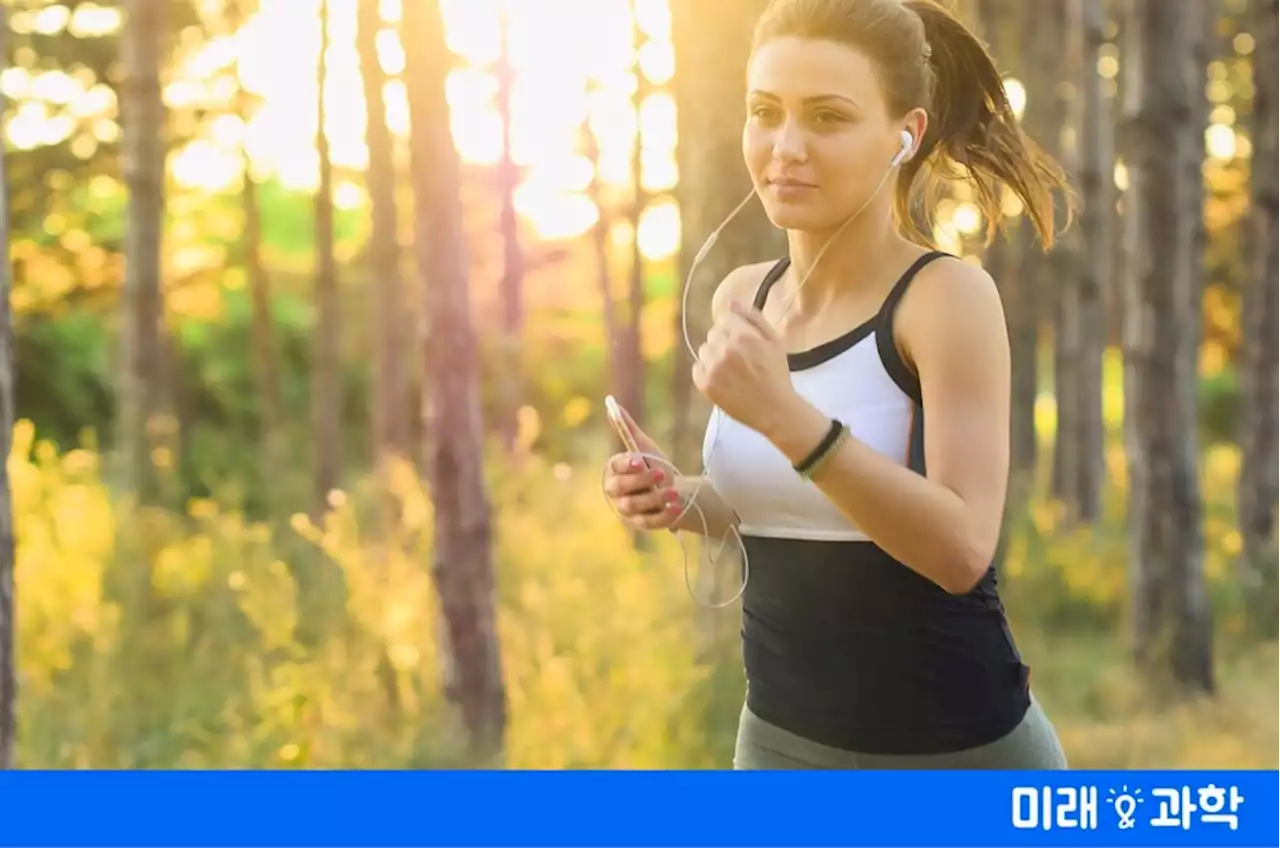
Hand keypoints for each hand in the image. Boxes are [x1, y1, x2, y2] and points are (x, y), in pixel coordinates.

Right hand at [602, 403, 684, 530]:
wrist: (675, 490)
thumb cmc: (655, 466)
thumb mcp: (645, 447)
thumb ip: (627, 428)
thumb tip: (611, 403)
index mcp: (616, 471)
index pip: (615, 468)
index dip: (626, 465)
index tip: (640, 460)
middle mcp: (617, 493)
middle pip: (620, 489)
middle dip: (640, 481)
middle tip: (661, 474)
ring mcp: (628, 510)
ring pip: (634, 506)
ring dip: (654, 499)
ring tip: (674, 492)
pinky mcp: (642, 524)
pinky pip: (649, 522)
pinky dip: (663, 516)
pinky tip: (677, 507)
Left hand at [692, 300, 798, 436]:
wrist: (774, 409)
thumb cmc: (777, 374)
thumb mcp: (774, 340)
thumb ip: (753, 317)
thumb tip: (731, 302)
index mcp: (742, 335)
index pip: (724, 319)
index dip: (734, 329)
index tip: (743, 343)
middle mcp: (724, 349)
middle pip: (713, 334)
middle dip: (724, 342)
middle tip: (739, 358)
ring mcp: (713, 367)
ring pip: (704, 350)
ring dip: (714, 356)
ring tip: (731, 370)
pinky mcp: (705, 384)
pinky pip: (697, 368)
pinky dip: (706, 372)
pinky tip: (723, 379)